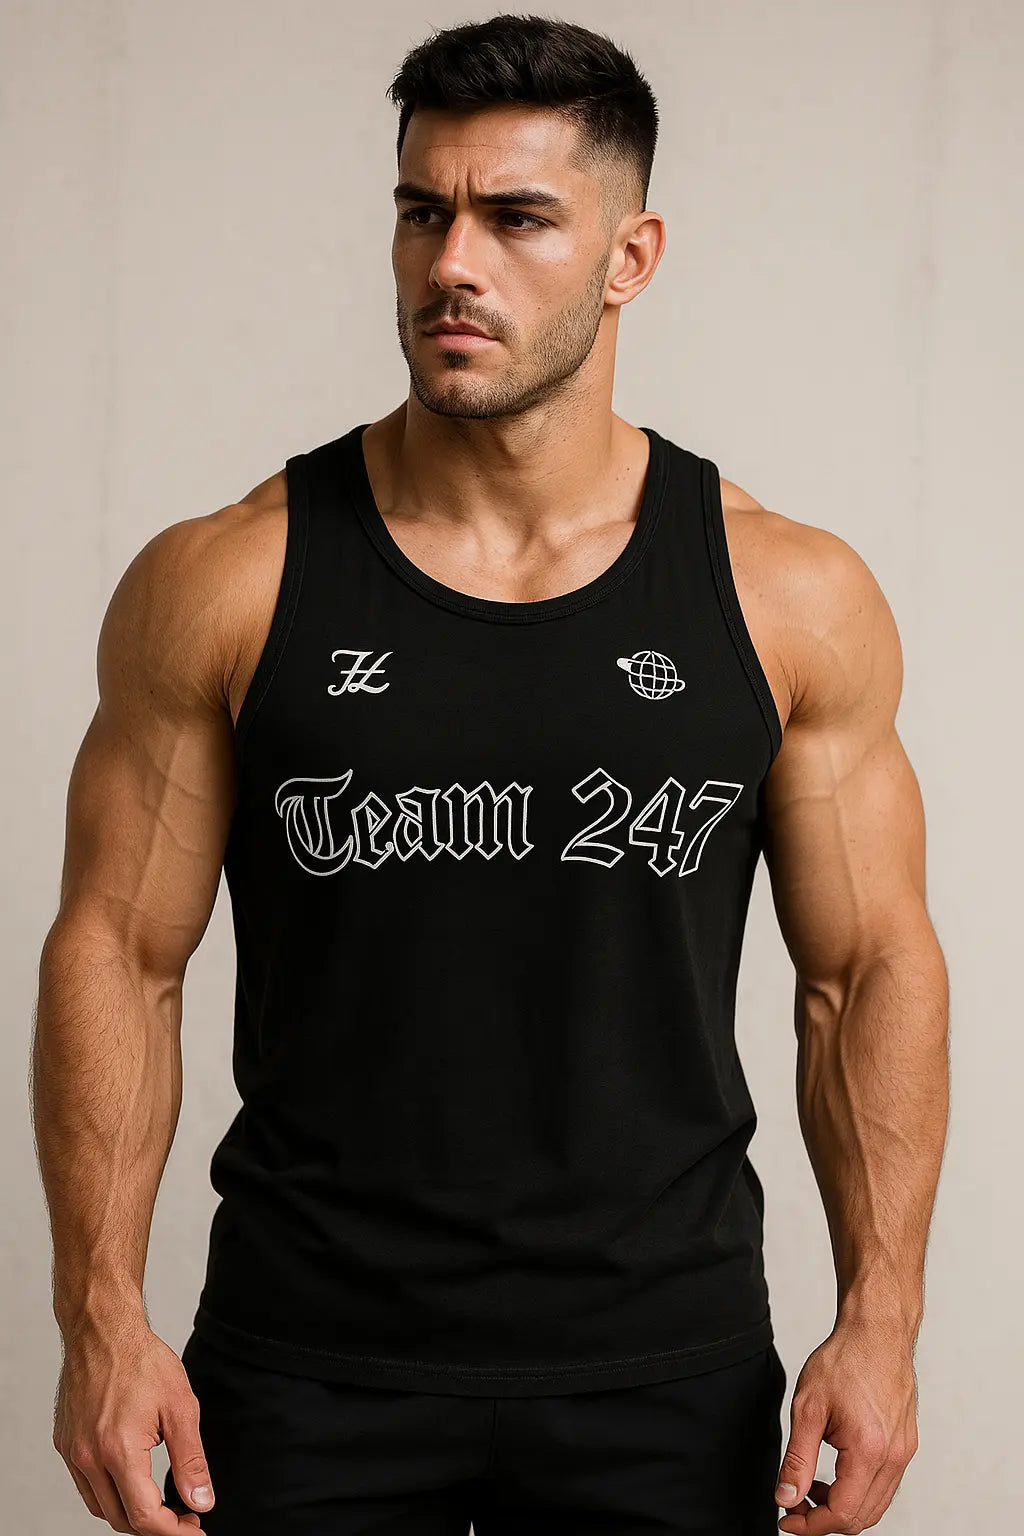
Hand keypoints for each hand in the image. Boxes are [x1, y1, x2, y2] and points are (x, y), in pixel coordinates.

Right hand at [52, 1313, 213, 1532]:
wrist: (102, 1330)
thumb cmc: (143, 1360)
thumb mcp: (181, 1407)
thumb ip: (191, 1460)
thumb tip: (201, 1501)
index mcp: (119, 1450)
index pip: (145, 1516)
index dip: (173, 1531)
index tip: (195, 1529)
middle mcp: (89, 1457)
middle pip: (122, 1519)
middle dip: (156, 1526)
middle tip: (185, 1515)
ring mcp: (73, 1452)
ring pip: (102, 1507)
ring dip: (132, 1513)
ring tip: (162, 1501)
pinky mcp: (65, 1444)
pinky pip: (87, 1486)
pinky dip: (110, 1493)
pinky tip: (133, 1479)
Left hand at [775, 1318, 918, 1532]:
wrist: (877, 1331)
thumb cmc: (845, 1360)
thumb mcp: (808, 1407)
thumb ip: (797, 1458)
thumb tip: (786, 1496)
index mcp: (869, 1451)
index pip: (842, 1513)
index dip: (811, 1524)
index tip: (787, 1517)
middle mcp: (894, 1457)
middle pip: (862, 1517)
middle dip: (825, 1518)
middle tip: (795, 1501)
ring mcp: (904, 1452)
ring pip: (875, 1504)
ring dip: (842, 1505)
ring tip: (811, 1484)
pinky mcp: (906, 1444)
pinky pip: (885, 1484)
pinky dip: (859, 1489)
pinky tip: (835, 1469)